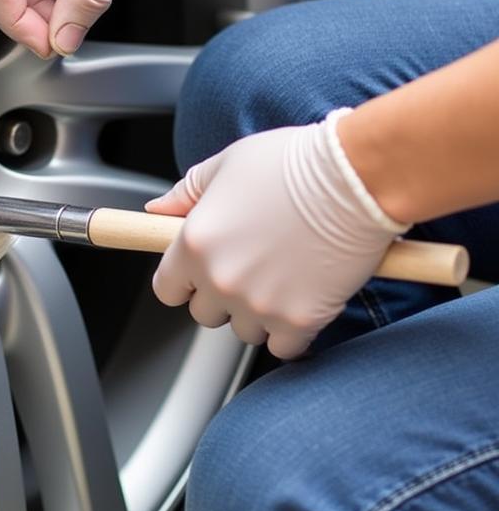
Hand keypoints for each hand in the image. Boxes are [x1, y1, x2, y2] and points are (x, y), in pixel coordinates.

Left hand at [147, 110, 408, 358]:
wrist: (355, 176)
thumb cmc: (292, 163)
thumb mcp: (226, 165)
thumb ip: (186, 194)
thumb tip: (155, 211)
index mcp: (194, 243)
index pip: (167, 289)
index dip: (183, 281)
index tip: (198, 274)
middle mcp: (220, 279)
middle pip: (204, 314)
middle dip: (222, 296)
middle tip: (251, 267)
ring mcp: (260, 304)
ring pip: (244, 331)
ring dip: (258, 313)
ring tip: (282, 276)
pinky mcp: (301, 320)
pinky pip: (284, 347)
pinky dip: (293, 332)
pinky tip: (304, 300)